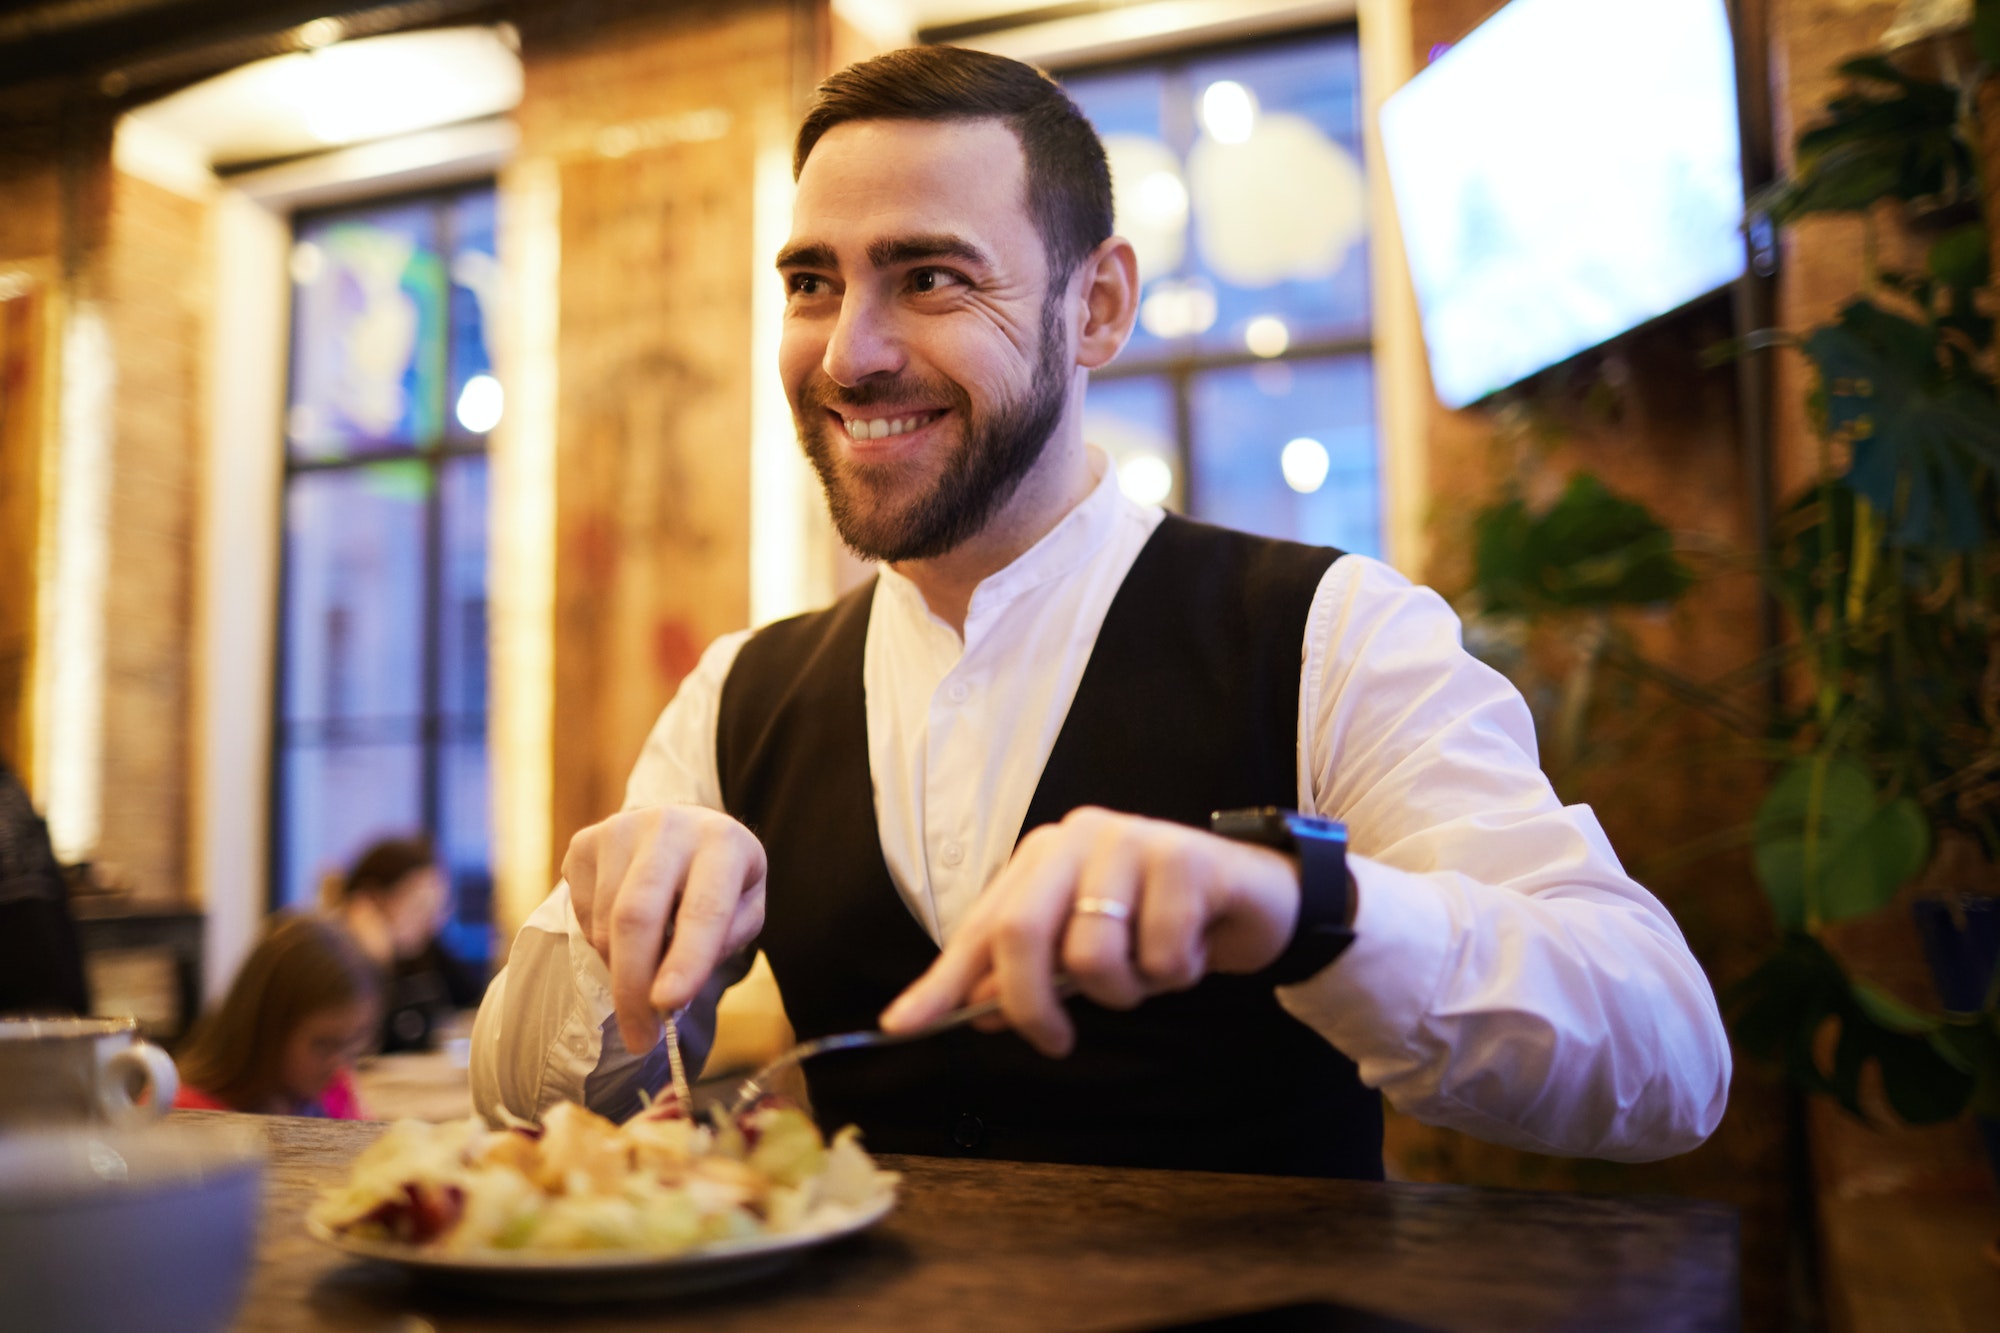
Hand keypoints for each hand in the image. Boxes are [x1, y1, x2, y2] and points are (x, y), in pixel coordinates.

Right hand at [562, 806, 766, 1053]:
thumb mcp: (744, 908)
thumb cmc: (719, 880)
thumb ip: (721, 943)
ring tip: (648, 963)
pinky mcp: (584, 842)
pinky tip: (625, 927)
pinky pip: (581, 915)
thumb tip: (671, 987)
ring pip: (605, 925)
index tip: (668, 1005)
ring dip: (621, 967)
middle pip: (636, 916)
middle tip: (640, 1037)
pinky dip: (601, 942)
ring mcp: (619, 829)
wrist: (683, 828)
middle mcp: (668, 826)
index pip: (703, 908)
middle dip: (633, 986)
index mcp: (722, 841)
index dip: (685, 959)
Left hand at [879, 807, 1299, 1055]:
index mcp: (1042, 858)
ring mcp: (1131, 841)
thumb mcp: (1086, 952)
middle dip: (1030, 1004)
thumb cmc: (1159, 923)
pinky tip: (1190, 949)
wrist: (1255, 897)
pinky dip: (1174, 974)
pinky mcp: (1185, 859)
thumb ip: (1029, 976)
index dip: (941, 982)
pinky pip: (1159, 955)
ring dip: (1124, 991)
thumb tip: (973, 1011)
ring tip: (1150, 973)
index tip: (902, 1026)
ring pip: (1094, 954)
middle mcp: (1077, 837)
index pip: (979, 925)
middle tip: (1056, 1041)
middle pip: (1020, 931)